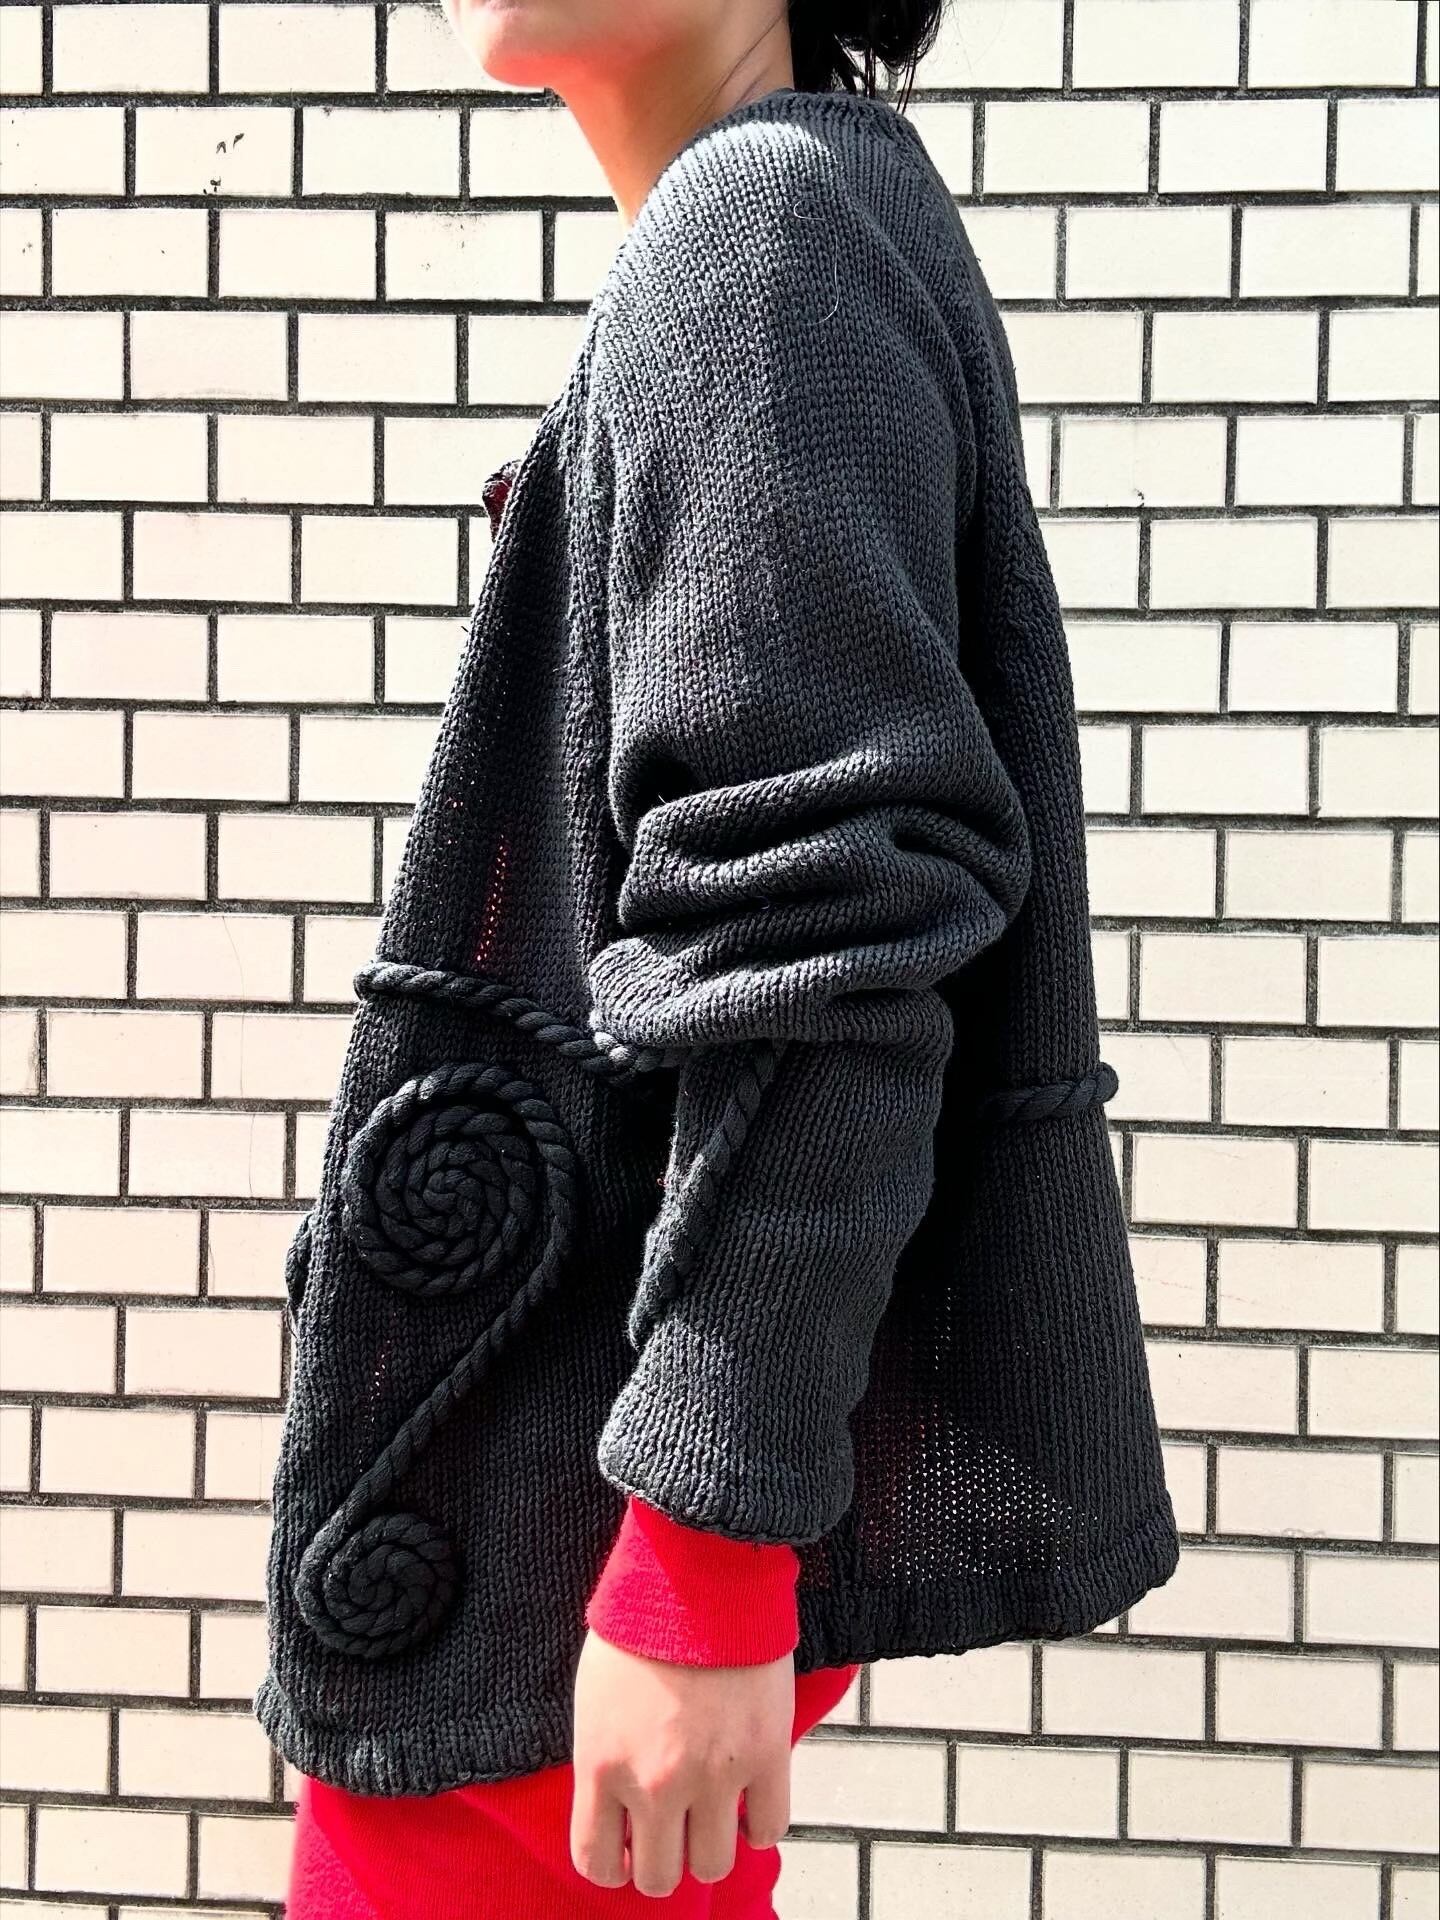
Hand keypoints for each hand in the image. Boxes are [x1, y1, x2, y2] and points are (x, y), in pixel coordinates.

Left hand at [569, 1627, 793, 1896]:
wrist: (697, 1571)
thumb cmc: (639, 1622)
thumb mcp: (595, 1695)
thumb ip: (603, 1758)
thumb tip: (615, 1804)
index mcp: (602, 1765)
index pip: (598, 1861)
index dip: (614, 1865)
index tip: (627, 1849)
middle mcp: (655, 1784)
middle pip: (659, 1877)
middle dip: (664, 1859)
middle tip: (673, 1829)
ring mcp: (714, 1775)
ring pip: (714, 1865)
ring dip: (712, 1845)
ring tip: (713, 1813)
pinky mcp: (766, 1756)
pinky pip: (769, 1829)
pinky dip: (759, 1824)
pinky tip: (750, 1799)